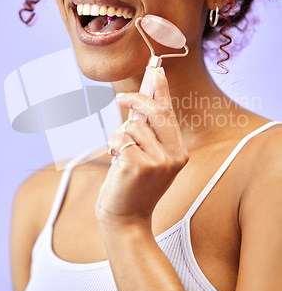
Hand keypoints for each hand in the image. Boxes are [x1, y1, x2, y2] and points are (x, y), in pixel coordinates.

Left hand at [95, 67, 188, 229]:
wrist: (126, 221)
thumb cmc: (132, 187)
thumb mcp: (147, 159)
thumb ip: (147, 134)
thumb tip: (138, 103)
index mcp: (179, 152)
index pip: (170, 114)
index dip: (162, 90)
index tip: (157, 70)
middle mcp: (174, 155)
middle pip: (154, 111)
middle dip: (136, 98)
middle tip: (120, 96)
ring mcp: (158, 161)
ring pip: (131, 125)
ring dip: (118, 136)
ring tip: (119, 156)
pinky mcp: (138, 165)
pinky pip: (118, 137)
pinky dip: (111, 146)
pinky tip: (115, 164)